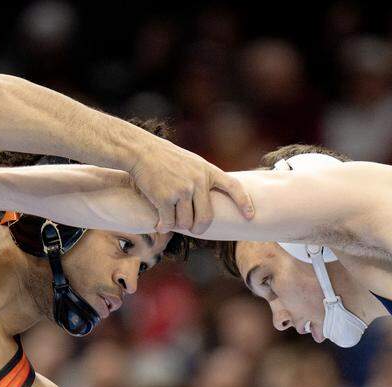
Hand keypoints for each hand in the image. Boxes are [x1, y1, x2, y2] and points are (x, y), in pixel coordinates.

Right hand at [127, 137, 253, 233]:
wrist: (141, 151)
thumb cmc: (165, 157)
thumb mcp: (192, 162)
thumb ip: (203, 178)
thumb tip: (211, 200)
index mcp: (207, 171)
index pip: (233, 187)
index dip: (244, 202)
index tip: (251, 216)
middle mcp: (198, 181)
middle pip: (205, 217)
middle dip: (200, 228)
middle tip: (195, 229)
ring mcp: (181, 190)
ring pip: (185, 222)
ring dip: (178, 224)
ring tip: (170, 218)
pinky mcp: (164, 198)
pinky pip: (168, 222)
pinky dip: (164, 226)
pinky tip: (159, 224)